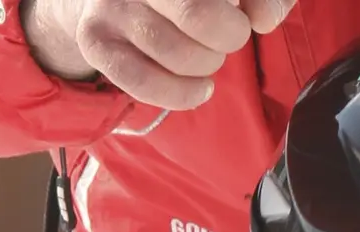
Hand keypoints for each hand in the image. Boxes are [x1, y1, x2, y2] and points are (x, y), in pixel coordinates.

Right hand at [22, 0, 293, 109]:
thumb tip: (264, 18)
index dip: (253, 7)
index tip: (252, 16)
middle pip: (198, 14)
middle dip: (229, 35)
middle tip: (228, 35)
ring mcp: (111, 3)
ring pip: (177, 54)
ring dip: (207, 65)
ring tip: (207, 56)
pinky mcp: (95, 38)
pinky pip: (142, 81)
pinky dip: (182, 94)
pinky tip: (200, 89)